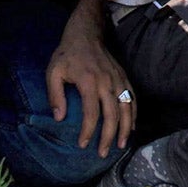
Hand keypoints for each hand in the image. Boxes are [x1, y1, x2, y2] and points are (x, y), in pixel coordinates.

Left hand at [45, 6, 133, 152]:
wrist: (86, 33)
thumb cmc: (67, 54)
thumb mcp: (53, 72)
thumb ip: (55, 95)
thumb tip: (59, 118)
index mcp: (89, 81)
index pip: (92, 113)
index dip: (88, 131)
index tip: (83, 144)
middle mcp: (107, 82)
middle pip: (112, 115)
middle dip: (109, 136)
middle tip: (102, 153)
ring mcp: (118, 79)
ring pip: (126, 108)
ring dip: (125, 129)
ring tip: (121, 145)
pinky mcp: (124, 77)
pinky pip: (132, 98)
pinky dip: (134, 114)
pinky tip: (132, 127)